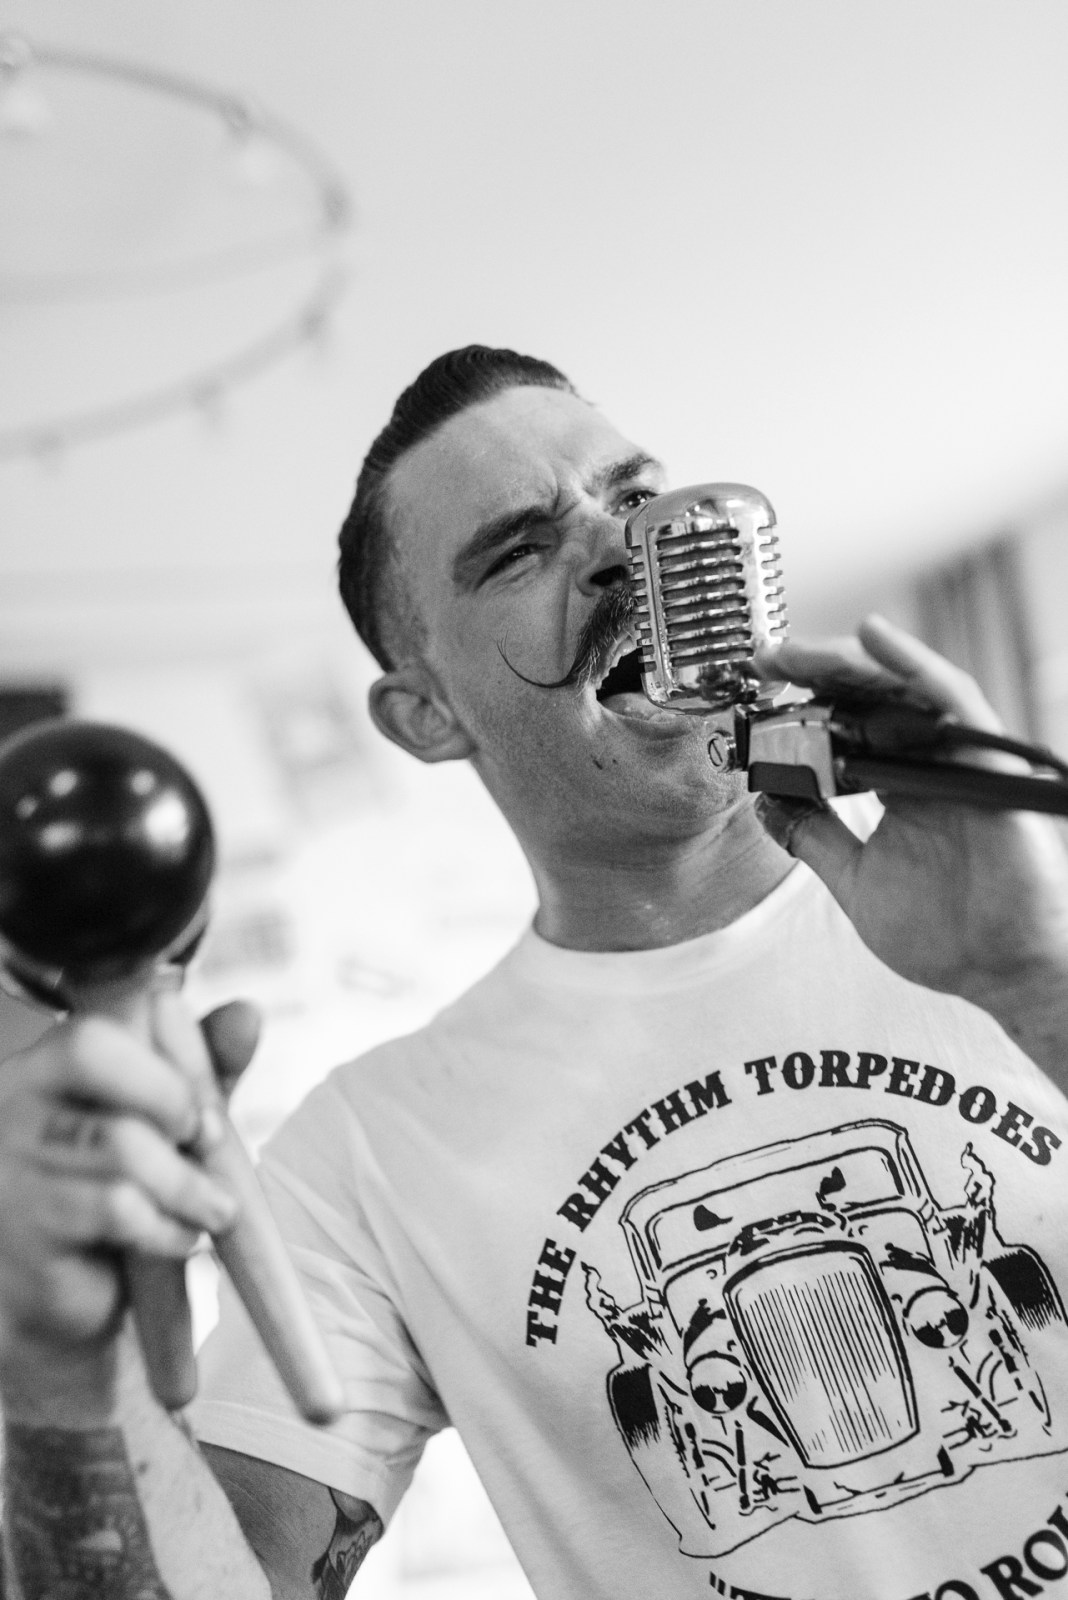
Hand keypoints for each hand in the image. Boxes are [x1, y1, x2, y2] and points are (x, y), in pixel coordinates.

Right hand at [0, 994, 258, 1397]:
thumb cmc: (121, 1195)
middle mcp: (11, 1106)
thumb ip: (205, 1065)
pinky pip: (116, 1208)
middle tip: (209, 1145)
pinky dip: (168, 1225)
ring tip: (214, 1209)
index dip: (160, 1065)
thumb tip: (249, 1013)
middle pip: (95, 1061)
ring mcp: (8, 1168)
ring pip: (120, 1142)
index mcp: (43, 1069)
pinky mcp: (22, 1231)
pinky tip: (180, 1238)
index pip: (93, 1032)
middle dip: (172, 1101)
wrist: (75, 1299)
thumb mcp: (170, 1122)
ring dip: (188, 1181)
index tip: (202, 1114)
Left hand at [754, 615, 1067, 1075]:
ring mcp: (958, 758)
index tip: (754, 691)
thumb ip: (814, 838)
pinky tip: (872, 636)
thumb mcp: (856, 880)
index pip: (847, 728)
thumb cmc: (948, 935)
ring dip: (844, 662)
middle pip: (868, 698)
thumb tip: (767, 801)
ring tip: (794, 649)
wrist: (1002, 970)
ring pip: (901, 687)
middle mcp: (928, 762)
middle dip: (811, 673)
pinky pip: (951, 698)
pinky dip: (911, 664)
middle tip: (762, 659)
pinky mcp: (987, 759)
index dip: (800, 704)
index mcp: (899, 785)